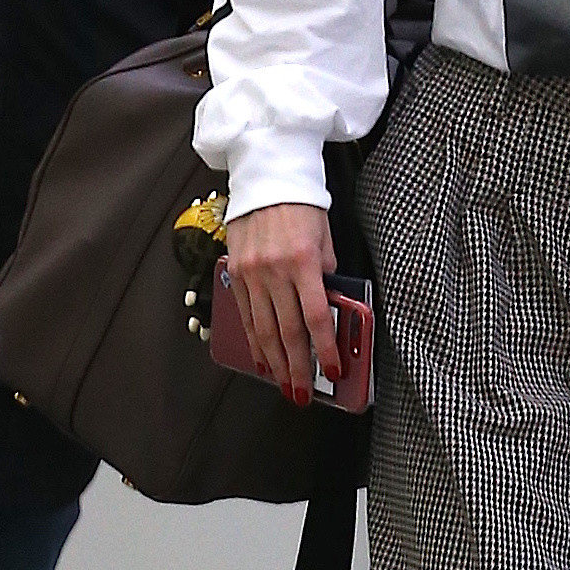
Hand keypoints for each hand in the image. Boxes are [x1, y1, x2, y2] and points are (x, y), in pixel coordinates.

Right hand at [224, 202, 339, 403]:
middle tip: (302, 393)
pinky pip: (244, 314)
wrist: (266, 176)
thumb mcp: (325, 239)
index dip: (324, 349)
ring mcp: (251, 273)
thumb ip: (326, 274)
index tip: (334, 370)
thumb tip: (328, 307)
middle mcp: (274, 271)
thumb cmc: (302, 204)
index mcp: (302, 262)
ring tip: (283, 385)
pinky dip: (253, 339)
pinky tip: (261, 358)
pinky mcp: (235, 271)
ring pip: (262, 329)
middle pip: (287, 331)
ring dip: (274, 362)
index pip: (315, 318)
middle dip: (297, 367)